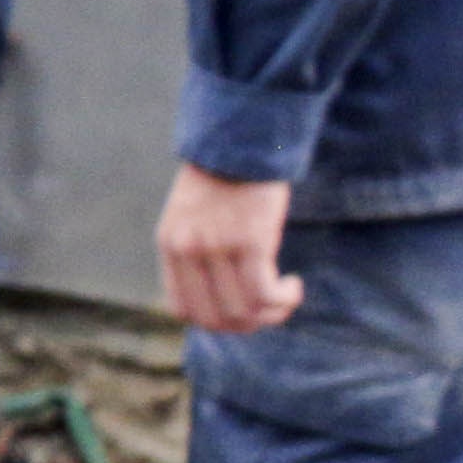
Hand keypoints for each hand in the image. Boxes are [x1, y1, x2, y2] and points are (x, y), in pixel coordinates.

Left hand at [158, 163, 303, 334]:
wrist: (244, 138)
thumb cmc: (225, 177)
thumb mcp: (194, 215)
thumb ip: (197, 249)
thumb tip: (219, 290)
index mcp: (170, 245)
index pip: (182, 309)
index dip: (213, 322)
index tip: (239, 311)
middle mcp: (187, 250)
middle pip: (213, 318)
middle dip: (247, 325)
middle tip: (270, 310)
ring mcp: (217, 246)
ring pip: (242, 311)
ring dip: (271, 314)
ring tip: (285, 297)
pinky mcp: (250, 240)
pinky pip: (264, 293)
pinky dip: (282, 300)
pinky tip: (292, 285)